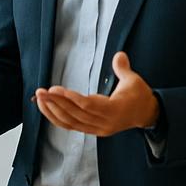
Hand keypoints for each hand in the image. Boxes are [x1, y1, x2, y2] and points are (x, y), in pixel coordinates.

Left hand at [35, 52, 158, 136]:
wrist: (146, 114)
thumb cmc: (139, 95)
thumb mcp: (134, 80)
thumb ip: (123, 68)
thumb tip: (119, 55)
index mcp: (115, 110)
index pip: (88, 106)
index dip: (70, 98)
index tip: (55, 89)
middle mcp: (104, 123)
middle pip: (75, 114)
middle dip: (56, 103)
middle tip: (40, 91)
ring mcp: (98, 129)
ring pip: (70, 122)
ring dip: (53, 111)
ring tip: (39, 99)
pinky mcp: (92, 130)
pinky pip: (71, 126)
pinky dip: (57, 118)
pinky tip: (47, 109)